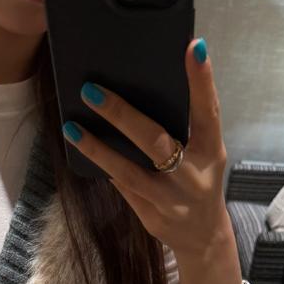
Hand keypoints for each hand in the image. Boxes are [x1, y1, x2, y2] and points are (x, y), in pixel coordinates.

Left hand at [62, 36, 229, 261]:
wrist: (204, 236)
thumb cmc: (199, 180)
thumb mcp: (204, 154)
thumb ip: (185, 129)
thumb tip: (142, 91)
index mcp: (210, 152)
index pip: (207, 111)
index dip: (201, 81)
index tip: (192, 47)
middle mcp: (192, 176)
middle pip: (155, 142)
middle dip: (122, 115)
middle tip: (91, 91)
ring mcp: (170, 201)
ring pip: (129, 173)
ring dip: (98, 149)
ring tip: (72, 127)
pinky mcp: (151, 217)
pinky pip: (123, 188)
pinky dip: (104, 168)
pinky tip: (83, 150)